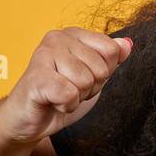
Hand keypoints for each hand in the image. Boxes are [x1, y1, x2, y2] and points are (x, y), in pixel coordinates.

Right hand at [0, 27, 133, 143]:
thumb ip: (110, 60)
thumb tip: (127, 44)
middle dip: (89, 88)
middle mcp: (57, 38)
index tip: (82, 79)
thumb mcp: (93, 76)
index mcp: (73, 35)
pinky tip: (52, 102)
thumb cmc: (59, 96)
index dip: (103, 73)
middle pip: (100, 69)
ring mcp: (44, 54)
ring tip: (59, 95)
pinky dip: (65, 105)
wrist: (29, 120)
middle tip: (68, 90)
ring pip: (86, 81)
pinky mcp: (35, 76)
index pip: (111, 50)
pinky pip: (69, 94)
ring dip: (76, 97)